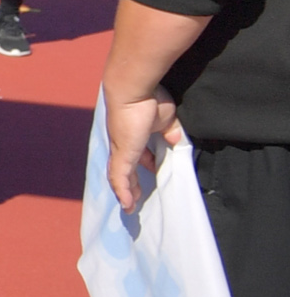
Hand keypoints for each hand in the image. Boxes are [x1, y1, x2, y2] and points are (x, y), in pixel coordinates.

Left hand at [107, 92, 181, 208]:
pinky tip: (127, 205)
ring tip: (131, 206)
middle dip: (133, 183)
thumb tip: (175, 139)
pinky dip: (123, 192)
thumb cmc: (150, 98)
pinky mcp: (122, 155)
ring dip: (127, 192)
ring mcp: (121, 150)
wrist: (134, 90)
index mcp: (135, 135)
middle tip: (138, 196)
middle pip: (127, 168)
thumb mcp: (166, 118)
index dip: (147, 163)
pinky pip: (120, 178)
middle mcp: (124, 144)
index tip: (155, 170)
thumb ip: (169, 130)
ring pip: (121, 177)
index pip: (139, 154)